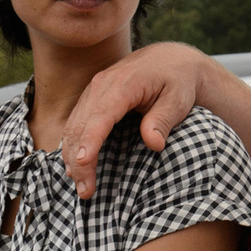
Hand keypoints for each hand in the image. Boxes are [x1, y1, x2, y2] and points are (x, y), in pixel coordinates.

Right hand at [62, 43, 203, 198]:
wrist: (171, 59)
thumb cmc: (177, 80)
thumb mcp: (178, 99)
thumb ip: (163, 120)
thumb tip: (153, 144)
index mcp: (122, 84)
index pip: (99, 117)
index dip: (88, 142)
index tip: (82, 165)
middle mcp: (101, 85)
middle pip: (80, 126)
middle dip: (78, 160)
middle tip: (85, 191)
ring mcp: (93, 90)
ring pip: (73, 126)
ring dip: (71, 156)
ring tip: (80, 185)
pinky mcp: (92, 97)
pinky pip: (76, 122)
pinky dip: (72, 144)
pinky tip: (75, 165)